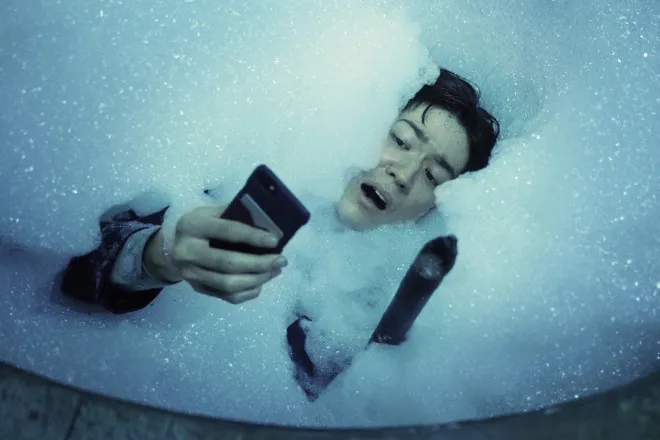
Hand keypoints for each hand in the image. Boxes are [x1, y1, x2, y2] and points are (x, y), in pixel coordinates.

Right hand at [143, 205, 286, 303]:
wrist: (172, 247)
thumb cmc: (200, 225)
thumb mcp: (211, 212)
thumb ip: (235, 214)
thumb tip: (269, 222)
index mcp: (193, 225)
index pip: (227, 231)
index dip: (253, 237)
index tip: (275, 241)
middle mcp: (188, 251)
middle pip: (228, 263)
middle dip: (260, 264)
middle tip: (281, 261)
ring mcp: (191, 274)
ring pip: (228, 284)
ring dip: (257, 279)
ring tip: (275, 271)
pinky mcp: (197, 289)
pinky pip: (226, 296)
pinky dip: (247, 293)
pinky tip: (261, 283)